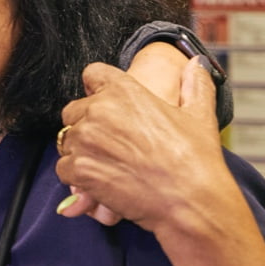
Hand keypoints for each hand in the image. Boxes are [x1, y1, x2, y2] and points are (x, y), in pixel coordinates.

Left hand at [56, 59, 264, 265]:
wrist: (191, 201)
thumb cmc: (196, 159)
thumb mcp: (200, 115)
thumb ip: (195, 85)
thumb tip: (195, 64)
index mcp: (124, 91)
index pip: (92, 75)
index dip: (96, 88)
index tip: (103, 104)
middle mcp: (99, 110)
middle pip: (73, 111)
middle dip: (86, 126)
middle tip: (112, 146)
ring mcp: (85, 139)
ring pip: (67, 141)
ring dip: (81, 153)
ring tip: (111, 166)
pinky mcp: (78, 168)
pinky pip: (64, 168)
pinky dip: (78, 177)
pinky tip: (102, 182)